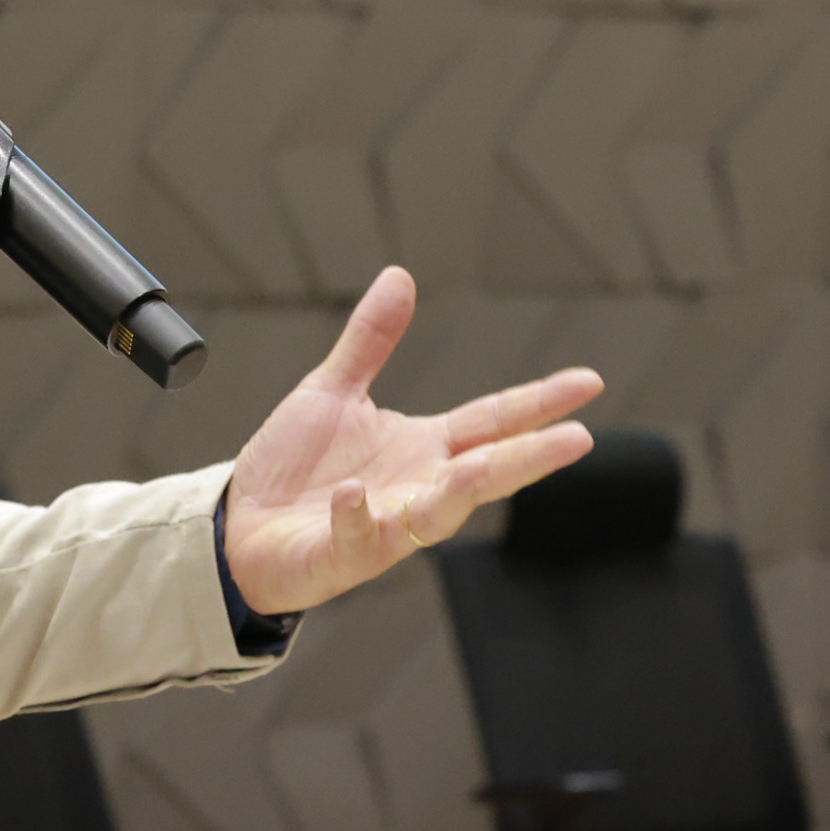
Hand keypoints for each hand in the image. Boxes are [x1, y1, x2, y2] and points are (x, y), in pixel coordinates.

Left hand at [222, 268, 601, 615]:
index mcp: (425, 448)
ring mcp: (386, 525)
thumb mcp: (334, 391)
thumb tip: (400, 277)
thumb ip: (370, 341)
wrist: (240, 527)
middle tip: (578, 439)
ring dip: (461, 491)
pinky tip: (352, 495)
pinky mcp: (342, 554)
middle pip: (486, 471)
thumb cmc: (293, 468)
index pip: (494, 421)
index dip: (539, 402)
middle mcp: (417, 488)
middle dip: (530, 457)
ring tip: (485, 466)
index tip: (589, 382)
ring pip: (438, 513)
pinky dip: (356, 516)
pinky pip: (357, 537)